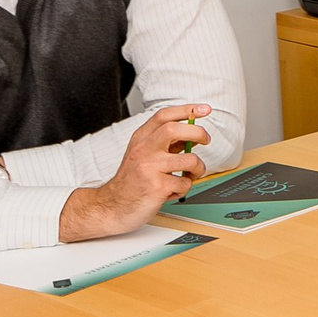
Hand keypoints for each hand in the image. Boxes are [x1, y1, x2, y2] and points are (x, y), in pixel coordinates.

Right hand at [61, 105, 211, 240]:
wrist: (112, 207)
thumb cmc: (131, 181)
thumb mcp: (143, 155)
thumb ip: (165, 143)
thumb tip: (193, 134)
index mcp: (141, 140)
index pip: (163, 116)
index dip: (186, 110)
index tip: (204, 109)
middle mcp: (143, 150)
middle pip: (174, 129)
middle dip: (198, 133)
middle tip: (205, 140)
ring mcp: (149, 168)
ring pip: (189, 160)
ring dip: (198, 169)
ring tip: (189, 175)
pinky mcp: (156, 187)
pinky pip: (185, 183)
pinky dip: (184, 188)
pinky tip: (172, 190)